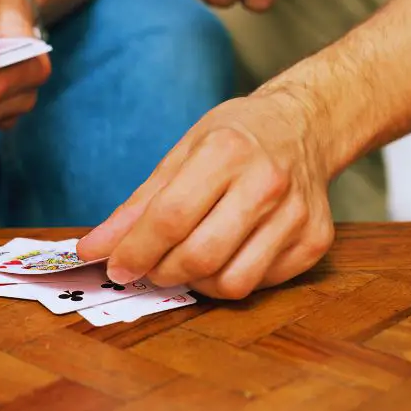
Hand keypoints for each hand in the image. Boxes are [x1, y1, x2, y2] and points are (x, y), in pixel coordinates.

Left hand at [77, 88, 334, 299]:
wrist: (304, 126)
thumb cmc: (236, 136)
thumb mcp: (182, 152)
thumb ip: (139, 204)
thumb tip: (95, 248)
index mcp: (226, 150)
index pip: (171, 216)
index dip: (136, 250)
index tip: (116, 267)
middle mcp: (266, 182)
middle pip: (201, 255)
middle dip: (162, 271)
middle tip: (149, 267)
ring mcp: (296, 215)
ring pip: (232, 282)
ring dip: (196, 282)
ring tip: (187, 260)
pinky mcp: (315, 241)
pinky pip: (260, 284)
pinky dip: (230, 278)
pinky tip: (225, 254)